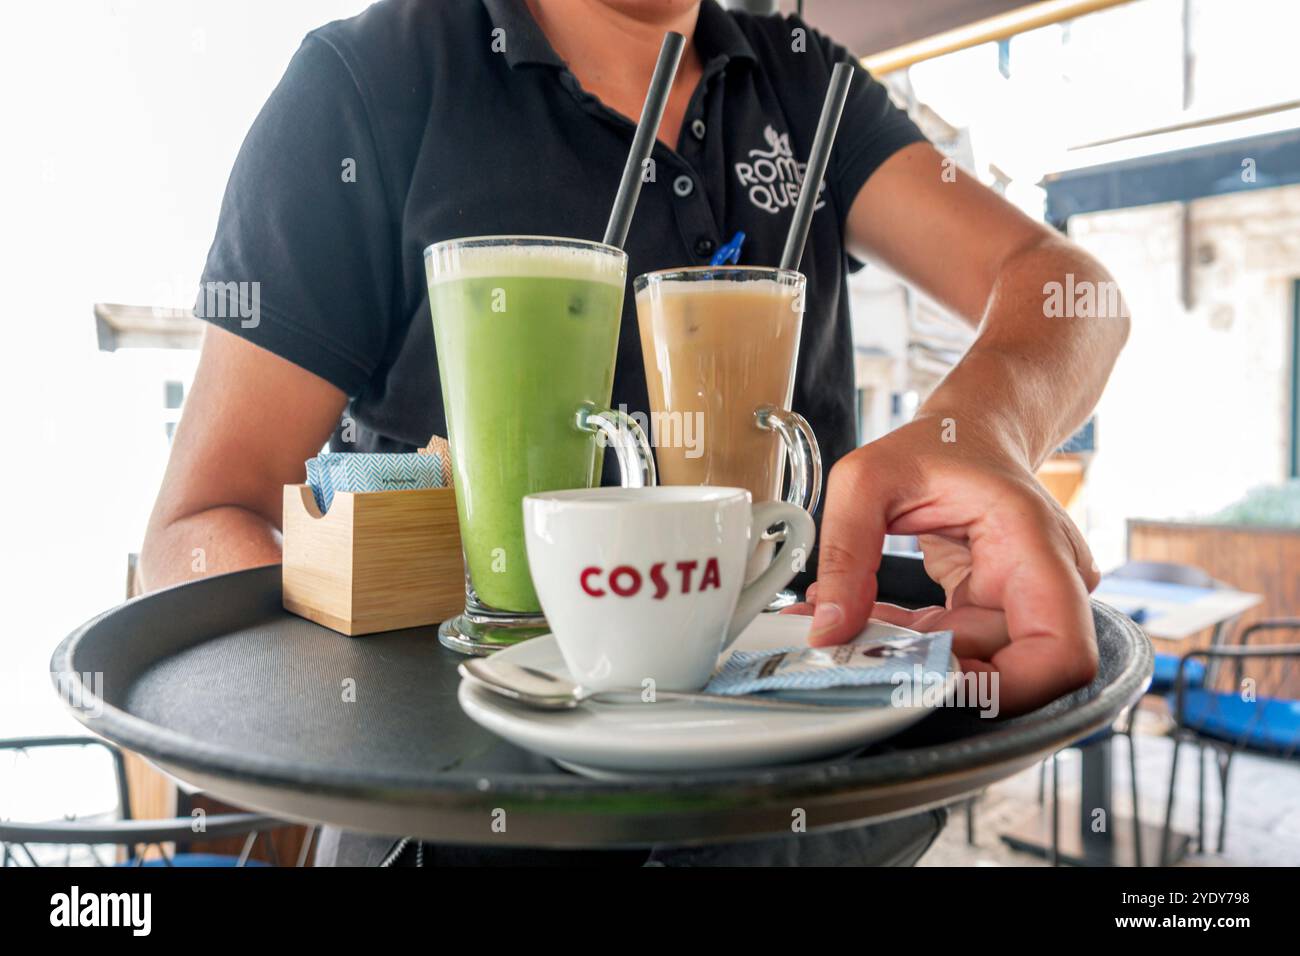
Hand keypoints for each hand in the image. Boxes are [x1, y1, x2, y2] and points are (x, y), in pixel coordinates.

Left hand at [786, 413, 1099, 714]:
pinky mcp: (990, 611)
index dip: (1008, 687)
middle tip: (859, 655)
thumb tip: (829, 630)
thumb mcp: (867, 480)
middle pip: (1006, 668)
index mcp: (1033, 544)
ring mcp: (1022, 601)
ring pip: (970, 663)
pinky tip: (861, 620)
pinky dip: (903, 643)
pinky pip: (949, 646)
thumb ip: (845, 554)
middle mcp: (1044, 582)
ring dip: (905, 657)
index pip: (1061, 653)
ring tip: (844, 631)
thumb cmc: (936, 444)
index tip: (933, 680)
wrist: (968, 432)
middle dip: (931, 671)